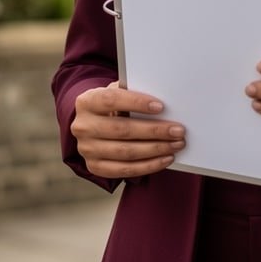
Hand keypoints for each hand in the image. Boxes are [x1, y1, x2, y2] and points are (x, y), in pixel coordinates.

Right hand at [71, 82, 185, 178]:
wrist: (92, 121)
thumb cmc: (113, 102)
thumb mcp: (117, 91)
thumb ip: (133, 93)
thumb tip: (163, 104)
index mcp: (87, 102)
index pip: (112, 100)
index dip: (137, 103)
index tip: (161, 106)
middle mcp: (83, 126)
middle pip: (122, 129)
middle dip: (154, 131)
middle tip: (178, 130)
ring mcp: (87, 149)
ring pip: (125, 152)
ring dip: (155, 149)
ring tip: (176, 144)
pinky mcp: (94, 167)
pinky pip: (124, 170)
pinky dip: (148, 165)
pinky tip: (165, 158)